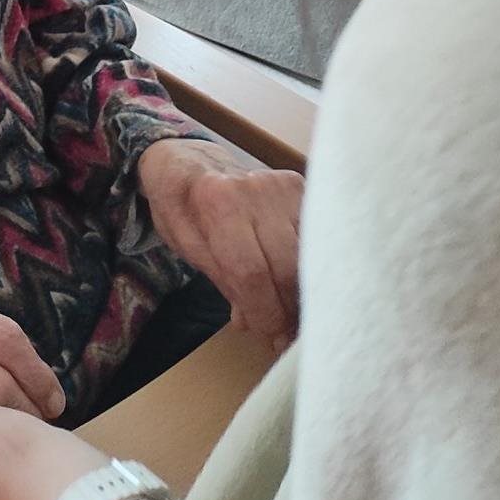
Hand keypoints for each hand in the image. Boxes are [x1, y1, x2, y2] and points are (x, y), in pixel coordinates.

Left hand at [137, 138, 302, 350]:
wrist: (191, 162)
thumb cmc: (183, 208)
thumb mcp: (187, 246)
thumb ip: (223, 282)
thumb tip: (252, 324)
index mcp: (216, 202)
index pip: (251, 272)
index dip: (265, 313)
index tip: (271, 337)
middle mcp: (254, 188)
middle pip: (287, 266)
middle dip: (289, 309)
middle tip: (287, 336)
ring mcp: (282, 184)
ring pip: (308, 254)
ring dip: (304, 291)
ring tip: (295, 315)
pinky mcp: (301, 186)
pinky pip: (315, 237)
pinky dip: (311, 266)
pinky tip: (303, 285)